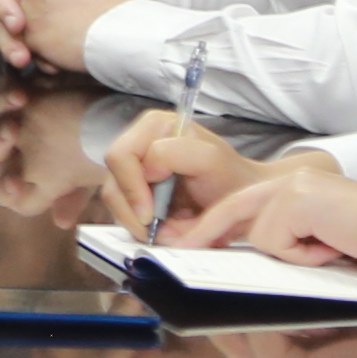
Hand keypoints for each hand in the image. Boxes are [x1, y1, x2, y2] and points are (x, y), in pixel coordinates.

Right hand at [96, 109, 280, 242]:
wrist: (244, 201)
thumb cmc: (231, 178)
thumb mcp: (210, 159)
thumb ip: (174, 153)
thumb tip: (146, 171)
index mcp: (153, 126)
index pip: (120, 156)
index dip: (131, 188)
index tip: (151, 215)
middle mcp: (138, 144)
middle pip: (113, 183)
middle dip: (134, 213)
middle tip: (159, 230)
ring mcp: (134, 172)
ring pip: (116, 204)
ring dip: (140, 225)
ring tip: (171, 231)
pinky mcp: (135, 195)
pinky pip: (125, 216)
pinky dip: (144, 229)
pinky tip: (167, 228)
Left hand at [178, 164, 356, 274]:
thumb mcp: (320, 243)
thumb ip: (285, 241)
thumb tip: (246, 256)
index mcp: (296, 187)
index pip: (243, 205)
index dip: (213, 227)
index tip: (187, 245)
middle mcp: (291, 178)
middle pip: (232, 208)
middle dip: (203, 234)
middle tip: (176, 253)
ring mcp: (293, 185)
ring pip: (256, 232)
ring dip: (286, 255)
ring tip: (325, 252)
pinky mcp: (297, 199)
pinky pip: (275, 240)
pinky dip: (300, 255)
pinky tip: (332, 249)